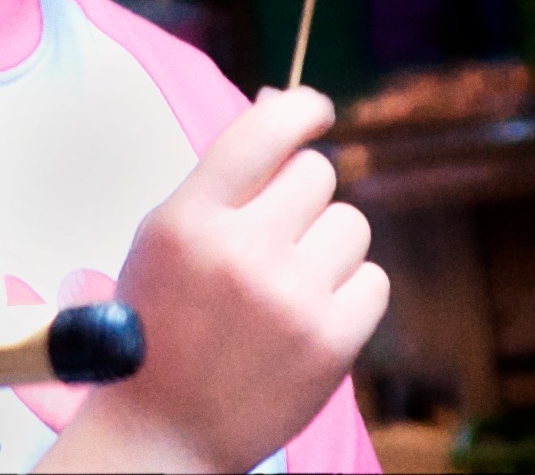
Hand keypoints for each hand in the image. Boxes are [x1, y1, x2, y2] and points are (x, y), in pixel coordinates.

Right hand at [36, 87, 387, 472]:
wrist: (164, 430)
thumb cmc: (160, 325)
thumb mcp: (164, 239)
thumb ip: (222, 178)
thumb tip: (282, 104)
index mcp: (186, 219)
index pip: (261, 133)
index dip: (300, 109)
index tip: (314, 108)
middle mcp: (239, 251)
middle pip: (317, 174)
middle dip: (303, 195)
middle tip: (278, 232)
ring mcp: (289, 297)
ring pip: (351, 225)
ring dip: (329, 245)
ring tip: (289, 281)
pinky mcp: (332, 341)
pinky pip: (374, 280)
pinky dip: (351, 292)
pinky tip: (311, 313)